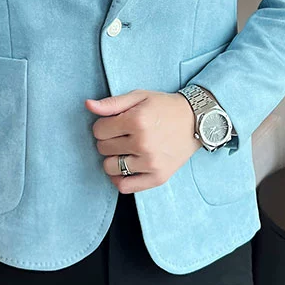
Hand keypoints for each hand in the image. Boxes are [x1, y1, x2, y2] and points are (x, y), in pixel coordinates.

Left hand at [85, 90, 201, 193]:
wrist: (196, 121)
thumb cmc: (165, 107)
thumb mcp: (139, 97)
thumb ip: (112, 103)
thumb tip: (88, 105)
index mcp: (137, 120)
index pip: (98, 130)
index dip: (103, 126)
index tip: (115, 124)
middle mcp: (143, 143)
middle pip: (103, 148)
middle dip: (108, 141)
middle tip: (123, 135)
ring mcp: (150, 162)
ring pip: (110, 167)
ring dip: (112, 159)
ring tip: (125, 151)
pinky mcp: (158, 177)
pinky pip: (125, 187)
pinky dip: (119, 179)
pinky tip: (126, 168)